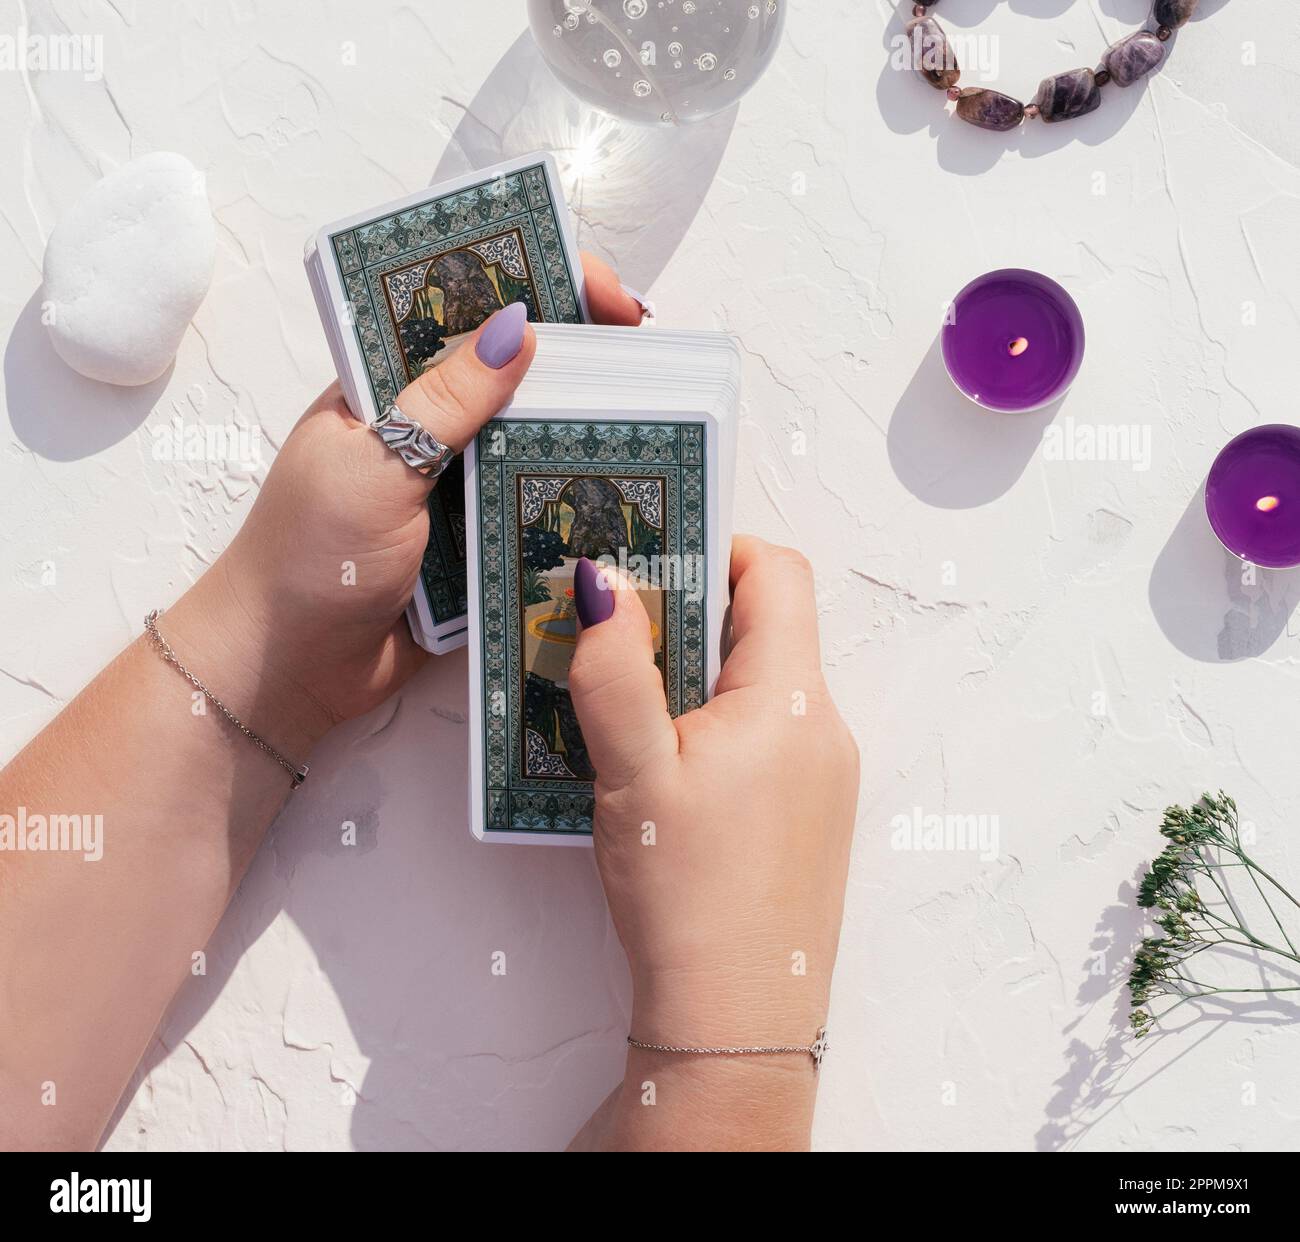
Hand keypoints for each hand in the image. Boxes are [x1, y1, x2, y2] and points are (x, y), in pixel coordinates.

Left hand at [165, 256, 643, 749]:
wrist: (286, 669)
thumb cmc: (310, 555)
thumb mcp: (374, 463)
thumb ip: (445, 400)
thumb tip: (519, 327)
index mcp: (389, 385)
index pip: (467, 311)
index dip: (537, 287)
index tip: (604, 296)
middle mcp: (428, 428)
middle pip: (514, 375)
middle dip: (579, 360)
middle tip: (650, 362)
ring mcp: (457, 488)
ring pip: (533, 445)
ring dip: (585, 436)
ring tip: (654, 427)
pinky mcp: (480, 546)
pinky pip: (536, 513)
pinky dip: (575, 506)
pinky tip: (626, 501)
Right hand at [566, 538, 859, 1148]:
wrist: (736, 1017)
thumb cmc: (687, 894)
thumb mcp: (632, 772)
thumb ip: (612, 671)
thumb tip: (603, 583)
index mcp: (791, 698)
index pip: (777, 573)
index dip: (719, 549)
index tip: (655, 563)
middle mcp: (825, 726)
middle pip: (767, 627)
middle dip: (690, 619)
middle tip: (619, 638)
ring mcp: (825, 774)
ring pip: (762, 684)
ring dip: (698, 676)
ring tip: (631, 707)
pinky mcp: (812, 813)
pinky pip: (769, 736)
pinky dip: (718, 725)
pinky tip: (666, 768)